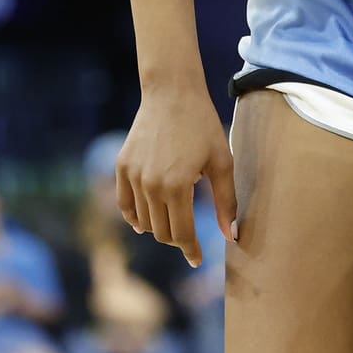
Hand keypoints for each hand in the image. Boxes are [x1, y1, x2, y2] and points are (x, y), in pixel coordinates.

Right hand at [117, 83, 238, 267]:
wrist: (172, 93)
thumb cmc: (203, 126)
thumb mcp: (222, 162)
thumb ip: (226, 202)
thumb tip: (230, 236)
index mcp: (178, 186)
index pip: (182, 234)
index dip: (190, 250)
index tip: (197, 259)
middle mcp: (151, 185)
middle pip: (161, 231)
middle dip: (177, 240)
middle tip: (189, 238)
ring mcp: (133, 176)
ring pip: (143, 221)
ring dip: (157, 228)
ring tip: (172, 223)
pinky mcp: (122, 166)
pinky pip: (124, 204)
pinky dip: (134, 216)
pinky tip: (143, 221)